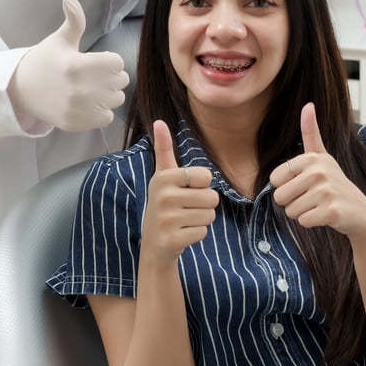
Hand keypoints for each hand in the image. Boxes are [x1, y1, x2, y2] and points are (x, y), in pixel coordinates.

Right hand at [8, 0, 128, 131]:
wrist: (19, 89)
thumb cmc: (44, 61)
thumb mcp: (59, 40)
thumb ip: (73, 20)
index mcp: (77, 65)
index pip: (117, 62)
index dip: (110, 59)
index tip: (96, 60)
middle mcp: (79, 89)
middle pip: (120, 81)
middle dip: (111, 76)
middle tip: (94, 74)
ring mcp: (77, 109)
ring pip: (116, 100)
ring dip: (109, 94)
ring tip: (92, 88)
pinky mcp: (75, 124)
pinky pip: (107, 118)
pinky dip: (101, 111)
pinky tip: (88, 103)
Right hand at [141, 120, 218, 265]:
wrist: (153, 244)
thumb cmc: (164, 204)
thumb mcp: (163, 176)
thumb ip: (164, 149)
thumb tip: (159, 121)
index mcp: (164, 177)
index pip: (207, 176)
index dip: (201, 185)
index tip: (185, 190)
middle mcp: (164, 196)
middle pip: (212, 197)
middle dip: (204, 205)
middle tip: (186, 209)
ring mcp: (166, 219)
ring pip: (209, 215)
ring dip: (201, 220)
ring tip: (184, 221)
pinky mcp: (172, 239)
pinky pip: (203, 232)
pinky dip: (197, 235)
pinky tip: (182, 234)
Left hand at [270, 103, 365, 240]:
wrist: (360, 212)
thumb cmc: (334, 184)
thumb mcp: (322, 156)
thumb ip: (311, 132)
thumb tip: (308, 104)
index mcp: (311, 158)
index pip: (275, 180)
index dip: (286, 187)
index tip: (305, 184)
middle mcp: (319, 171)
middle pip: (280, 197)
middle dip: (292, 202)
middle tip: (313, 198)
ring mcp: (326, 191)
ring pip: (291, 211)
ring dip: (302, 213)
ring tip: (320, 205)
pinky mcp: (331, 211)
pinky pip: (303, 221)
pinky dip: (311, 222)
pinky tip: (325, 215)